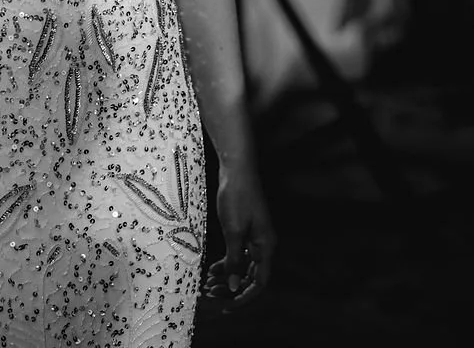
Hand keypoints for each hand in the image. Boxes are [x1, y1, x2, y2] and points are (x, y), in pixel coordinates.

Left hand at [203, 160, 275, 308]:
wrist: (236, 168)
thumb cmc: (237, 197)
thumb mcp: (233, 231)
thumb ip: (234, 260)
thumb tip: (234, 287)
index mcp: (265, 246)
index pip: (259, 282)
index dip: (244, 297)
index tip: (227, 306)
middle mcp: (263, 245)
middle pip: (251, 277)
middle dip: (232, 288)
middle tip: (211, 294)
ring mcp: (254, 237)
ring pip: (243, 266)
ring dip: (228, 277)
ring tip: (208, 283)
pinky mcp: (244, 230)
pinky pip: (238, 254)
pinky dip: (226, 263)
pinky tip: (212, 268)